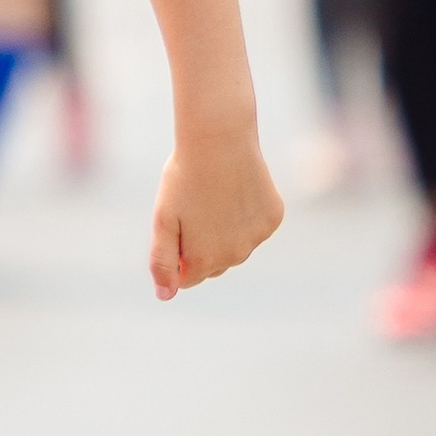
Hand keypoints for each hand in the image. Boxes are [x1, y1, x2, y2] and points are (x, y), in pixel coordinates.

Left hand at [148, 127, 283, 300]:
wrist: (220, 140)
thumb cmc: (184, 178)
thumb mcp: (162, 220)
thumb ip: (161, 261)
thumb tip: (165, 296)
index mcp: (206, 260)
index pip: (187, 277)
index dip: (177, 254)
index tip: (175, 225)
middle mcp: (236, 256)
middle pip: (213, 265)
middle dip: (201, 246)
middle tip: (194, 208)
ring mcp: (258, 238)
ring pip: (236, 247)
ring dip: (224, 232)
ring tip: (214, 197)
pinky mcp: (273, 218)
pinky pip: (255, 228)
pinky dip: (245, 216)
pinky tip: (236, 191)